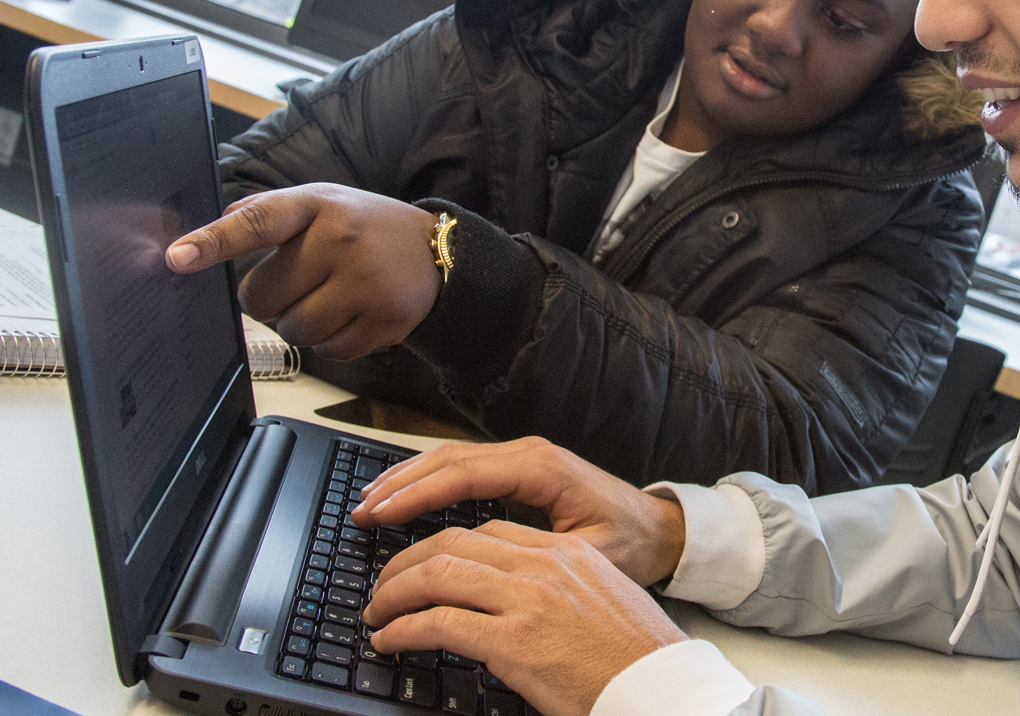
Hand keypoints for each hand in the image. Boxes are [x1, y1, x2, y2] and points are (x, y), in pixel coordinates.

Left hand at [165, 184, 441, 360]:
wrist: (440, 253)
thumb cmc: (366, 227)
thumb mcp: (324, 202)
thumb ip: (270, 212)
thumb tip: (212, 225)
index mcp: (318, 206)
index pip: (258, 222)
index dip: (214, 242)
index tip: (177, 258)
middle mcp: (342, 241)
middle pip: (264, 298)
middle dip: (270, 299)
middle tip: (300, 283)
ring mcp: (367, 284)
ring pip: (294, 331)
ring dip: (300, 324)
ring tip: (330, 299)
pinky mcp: (385, 321)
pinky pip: (328, 352)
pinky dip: (331, 342)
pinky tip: (352, 315)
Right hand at [352, 438, 686, 587]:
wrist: (659, 527)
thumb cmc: (631, 542)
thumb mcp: (591, 553)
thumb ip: (543, 554)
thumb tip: (490, 564)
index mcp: (543, 469)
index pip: (466, 473)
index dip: (419, 493)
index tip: (382, 512)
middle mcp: (529, 455)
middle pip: (450, 460)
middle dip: (401, 483)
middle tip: (360, 511)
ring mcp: (522, 458)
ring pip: (451, 459)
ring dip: (407, 478)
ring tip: (368, 501)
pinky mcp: (518, 469)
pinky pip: (463, 468)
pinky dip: (427, 480)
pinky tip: (402, 496)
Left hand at [363, 523, 687, 715]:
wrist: (661, 686)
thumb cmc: (632, 655)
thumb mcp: (598, 598)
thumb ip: (555, 585)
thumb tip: (509, 596)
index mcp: (565, 552)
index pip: (484, 530)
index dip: (438, 545)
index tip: (417, 563)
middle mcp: (543, 566)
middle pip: (452, 543)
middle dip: (404, 564)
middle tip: (383, 587)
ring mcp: (528, 601)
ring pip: (437, 575)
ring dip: (394, 594)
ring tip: (377, 613)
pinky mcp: (514, 642)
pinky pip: (438, 625)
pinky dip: (403, 630)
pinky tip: (390, 640)